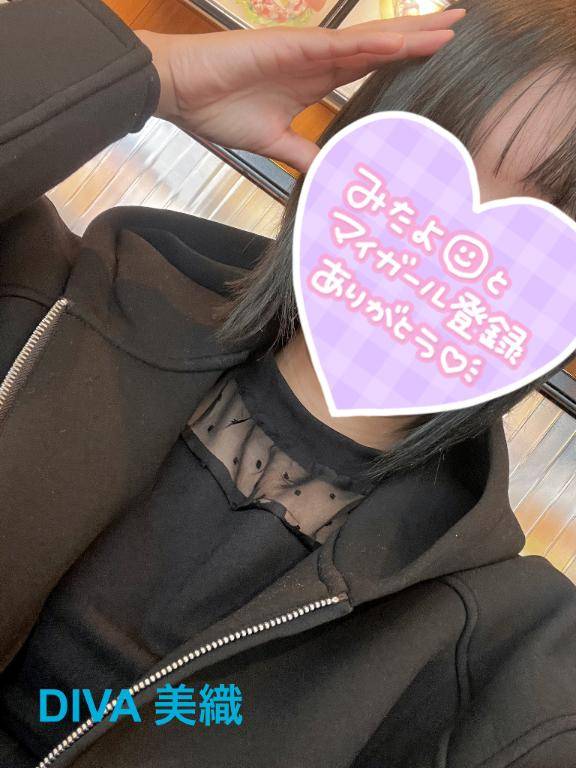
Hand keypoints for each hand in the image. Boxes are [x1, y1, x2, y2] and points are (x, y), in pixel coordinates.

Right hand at [136, 9, 464, 172]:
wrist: (182, 93)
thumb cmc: (220, 109)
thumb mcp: (274, 141)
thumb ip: (304, 153)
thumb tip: (328, 175)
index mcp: (316, 78)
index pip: (371, 66)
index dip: (404, 59)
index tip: (437, 56)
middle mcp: (319, 59)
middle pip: (380, 45)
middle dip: (420, 37)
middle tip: (461, 25)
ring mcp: (307, 50)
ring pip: (369, 39)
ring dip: (409, 33)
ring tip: (449, 25)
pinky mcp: (291, 48)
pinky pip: (338, 46)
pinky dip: (370, 44)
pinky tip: (401, 42)